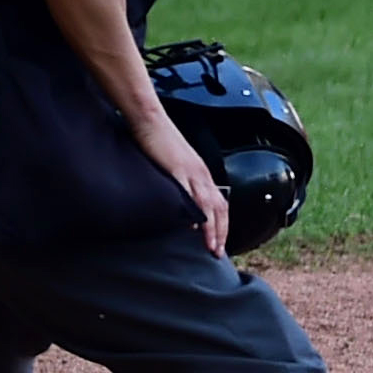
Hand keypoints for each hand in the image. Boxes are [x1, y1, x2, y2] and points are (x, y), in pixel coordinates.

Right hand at [135, 111, 228, 256]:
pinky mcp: (177, 169)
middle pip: (220, 208)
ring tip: (211, 247)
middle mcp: (202, 174)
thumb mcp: (174, 165)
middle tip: (218, 253)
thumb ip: (179, 183)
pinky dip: (194, 211)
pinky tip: (193, 226)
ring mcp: (191, 171)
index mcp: (202, 173)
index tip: (219, 243)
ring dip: (212, 229)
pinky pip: (189, 193)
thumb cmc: (158, 141)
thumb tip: (179, 205)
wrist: (149, 119)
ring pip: (209, 205)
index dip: (222, 224)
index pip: (220, 203)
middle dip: (221, 233)